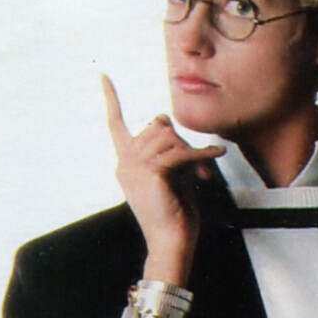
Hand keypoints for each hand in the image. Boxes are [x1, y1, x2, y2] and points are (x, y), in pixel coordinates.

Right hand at [101, 74, 222, 280]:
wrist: (172, 241)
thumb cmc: (176, 210)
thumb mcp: (172, 171)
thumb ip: (169, 147)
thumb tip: (170, 126)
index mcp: (126, 162)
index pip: (115, 124)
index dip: (111, 98)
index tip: (102, 75)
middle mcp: (124, 163)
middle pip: (157, 124)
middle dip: (181, 139)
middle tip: (197, 162)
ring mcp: (133, 168)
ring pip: (169, 135)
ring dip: (190, 151)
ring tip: (201, 171)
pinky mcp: (149, 173)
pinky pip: (178, 151)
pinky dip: (199, 155)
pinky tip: (214, 157)